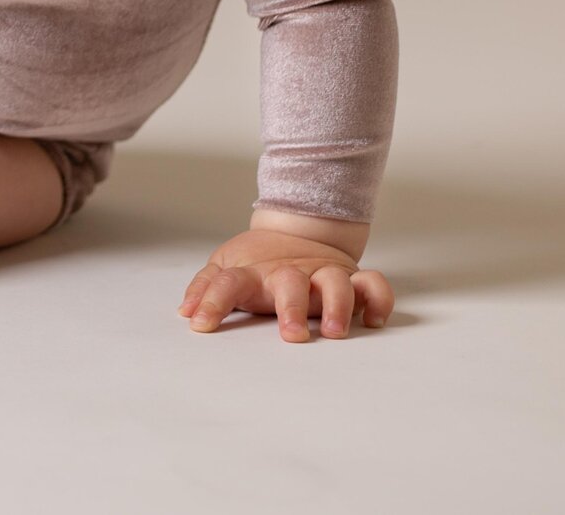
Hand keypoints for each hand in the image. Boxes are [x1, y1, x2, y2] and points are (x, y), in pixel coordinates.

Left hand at [179, 227, 393, 341]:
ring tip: (334, 331)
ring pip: (336, 282)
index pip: (227, 282)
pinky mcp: (351, 277)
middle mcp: (290, 272)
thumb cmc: (259, 260)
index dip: (211, 301)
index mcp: (254, 273)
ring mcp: (322, 273)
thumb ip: (206, 288)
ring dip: (338, 305)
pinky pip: (374, 284)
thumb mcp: (225, 266)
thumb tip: (185, 312)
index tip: (200, 325)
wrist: (298, 229)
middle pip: (290, 282)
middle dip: (292, 308)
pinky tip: (374, 320)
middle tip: (292, 335)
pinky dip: (379, 299)